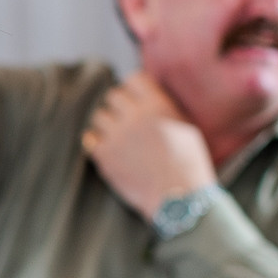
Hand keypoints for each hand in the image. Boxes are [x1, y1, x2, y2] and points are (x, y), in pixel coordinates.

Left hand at [81, 72, 217, 221]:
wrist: (179, 198)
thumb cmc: (188, 164)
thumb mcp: (185, 126)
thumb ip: (163, 107)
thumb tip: (146, 94)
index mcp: (158, 105)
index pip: (133, 79)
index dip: (134, 89)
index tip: (136, 101)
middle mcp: (135, 116)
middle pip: (113, 96)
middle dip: (119, 107)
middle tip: (127, 122)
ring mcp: (117, 135)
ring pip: (99, 116)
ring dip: (107, 125)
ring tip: (119, 138)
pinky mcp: (104, 156)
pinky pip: (89, 138)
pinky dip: (96, 143)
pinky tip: (108, 150)